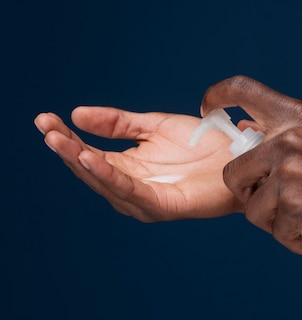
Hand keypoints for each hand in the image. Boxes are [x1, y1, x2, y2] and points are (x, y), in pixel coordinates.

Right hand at [34, 107, 239, 220]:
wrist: (239, 154)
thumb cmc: (200, 144)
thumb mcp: (152, 125)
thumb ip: (117, 122)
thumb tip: (76, 113)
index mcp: (127, 167)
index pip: (88, 153)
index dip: (66, 136)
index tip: (45, 119)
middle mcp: (131, 186)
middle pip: (90, 168)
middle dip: (66, 147)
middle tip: (45, 127)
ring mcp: (145, 199)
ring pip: (104, 181)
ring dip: (80, 161)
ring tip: (60, 140)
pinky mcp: (162, 206)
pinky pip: (130, 190)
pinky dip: (108, 175)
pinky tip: (90, 158)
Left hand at [201, 75, 301, 255]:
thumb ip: (291, 134)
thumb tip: (249, 133)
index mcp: (297, 116)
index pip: (243, 90)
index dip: (217, 95)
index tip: (207, 109)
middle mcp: (287, 141)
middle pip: (232, 171)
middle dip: (245, 193)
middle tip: (269, 202)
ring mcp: (289, 176)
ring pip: (252, 209)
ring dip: (272, 222)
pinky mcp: (295, 210)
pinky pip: (276, 232)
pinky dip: (293, 241)